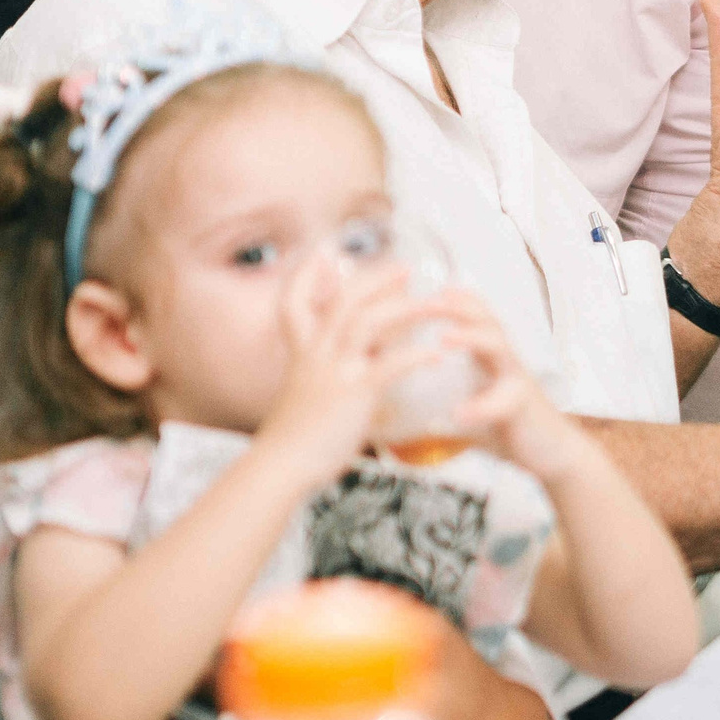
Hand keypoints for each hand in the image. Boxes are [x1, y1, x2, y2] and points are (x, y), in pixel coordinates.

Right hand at [251, 254, 426, 488]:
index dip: (308, 273)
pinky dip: (415, 355)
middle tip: (407, 269)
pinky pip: (390, 365)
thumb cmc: (295, 438)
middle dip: (377, 277)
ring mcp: (335, 370)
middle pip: (345, 298)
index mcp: (302, 352)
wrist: (281, 467)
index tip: (327, 252)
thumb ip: (331, 369)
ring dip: (408, 307)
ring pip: (370, 321)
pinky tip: (437, 354)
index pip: (295, 301)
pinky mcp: (353, 393)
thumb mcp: (307, 392)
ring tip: (438, 305)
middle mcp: (316, 353)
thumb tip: (362, 356)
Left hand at [402, 288, 599, 481]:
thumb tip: (399, 410)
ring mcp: (518, 381)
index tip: (425, 286)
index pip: (476, 316)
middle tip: (429, 299)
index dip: (453, 298)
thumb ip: (445, 402)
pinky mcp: (524, 408)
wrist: (553, 453)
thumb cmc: (509, 426)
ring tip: (444, 338)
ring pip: (499, 348)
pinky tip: (458, 414)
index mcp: (493, 357)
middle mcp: (507, 362)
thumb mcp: (474, 405)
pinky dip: (480, 408)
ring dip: (471, 339)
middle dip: (458, 306)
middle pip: (487, 320)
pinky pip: (503, 403)